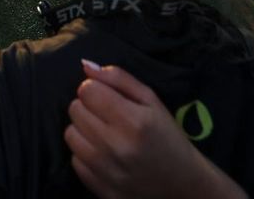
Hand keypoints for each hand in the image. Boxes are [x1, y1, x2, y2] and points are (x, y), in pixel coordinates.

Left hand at [65, 62, 245, 198]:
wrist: (183, 185)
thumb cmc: (168, 137)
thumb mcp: (152, 101)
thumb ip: (119, 78)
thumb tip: (86, 66)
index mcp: (132, 121)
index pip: (87, 90)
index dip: (96, 89)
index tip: (107, 97)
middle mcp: (115, 146)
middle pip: (75, 109)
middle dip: (88, 107)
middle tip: (107, 116)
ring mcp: (105, 171)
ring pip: (70, 134)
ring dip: (83, 130)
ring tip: (104, 134)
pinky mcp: (99, 188)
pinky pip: (74, 160)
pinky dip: (85, 154)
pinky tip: (104, 154)